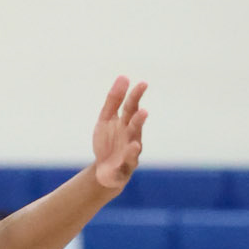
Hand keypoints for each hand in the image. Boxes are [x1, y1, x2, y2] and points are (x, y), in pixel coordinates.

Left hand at [92, 77, 147, 193]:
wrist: (105, 171)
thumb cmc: (108, 142)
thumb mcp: (106, 119)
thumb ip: (113, 100)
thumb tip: (123, 76)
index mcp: (126, 123)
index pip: (132, 107)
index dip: (136, 96)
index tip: (143, 83)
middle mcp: (131, 136)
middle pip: (135, 125)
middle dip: (139, 119)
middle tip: (143, 111)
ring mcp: (130, 153)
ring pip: (135, 144)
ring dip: (136, 141)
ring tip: (139, 133)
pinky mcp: (124, 168)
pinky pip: (128, 162)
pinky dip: (130, 155)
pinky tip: (133, 147)